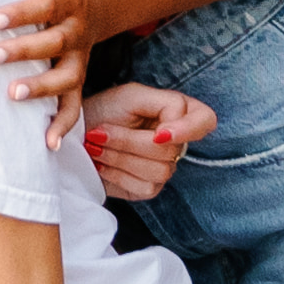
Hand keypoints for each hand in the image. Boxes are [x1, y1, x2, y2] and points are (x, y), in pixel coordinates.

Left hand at [0, 0, 96, 146]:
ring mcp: (78, 59)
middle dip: (24, 51)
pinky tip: (49, 143)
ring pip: (66, 78)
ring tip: (14, 94)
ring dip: (42, 88)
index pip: (46, 6)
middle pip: (54, 43)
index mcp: (67, 0)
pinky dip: (64, 125)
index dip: (22, 12)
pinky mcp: (77, 81)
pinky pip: (74, 106)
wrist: (90, 5)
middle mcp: (75, 32)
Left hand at [88, 84, 213, 204]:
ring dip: (118, 157)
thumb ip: (162, 105)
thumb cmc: (105, 109)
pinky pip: (143, 187)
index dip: (187, 130)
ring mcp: (165, 167)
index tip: (159, 133)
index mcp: (179, 113)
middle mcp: (177, 142)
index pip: (205, 121)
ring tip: (95, 145)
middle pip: (170, 151)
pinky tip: (100, 163)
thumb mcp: (132, 95)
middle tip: (99, 132)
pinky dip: (116, 173)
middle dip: (128, 142)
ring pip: (158, 171)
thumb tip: (168, 137)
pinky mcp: (149, 188)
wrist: (77, 133)